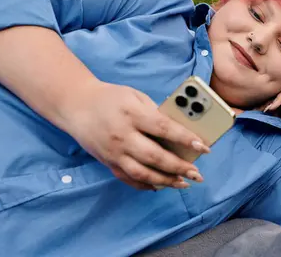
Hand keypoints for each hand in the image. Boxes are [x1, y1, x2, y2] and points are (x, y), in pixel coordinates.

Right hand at [60, 81, 210, 190]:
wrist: (77, 106)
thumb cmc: (111, 98)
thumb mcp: (135, 96)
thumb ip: (156, 112)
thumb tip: (179, 131)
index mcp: (132, 114)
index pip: (163, 129)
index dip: (185, 139)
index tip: (204, 147)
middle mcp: (122, 136)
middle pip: (155, 156)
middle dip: (179, 167)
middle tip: (197, 174)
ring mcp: (114, 152)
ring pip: (143, 173)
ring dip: (166, 181)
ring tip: (184, 183)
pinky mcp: (108, 162)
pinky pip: (129, 179)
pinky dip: (146, 185)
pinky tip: (161, 186)